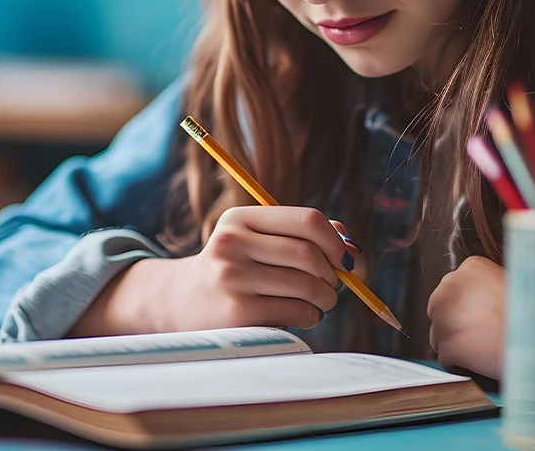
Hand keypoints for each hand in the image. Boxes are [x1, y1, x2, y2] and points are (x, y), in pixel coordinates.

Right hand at [72, 207, 357, 335]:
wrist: (182, 302)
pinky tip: (298, 314)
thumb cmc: (235, 268)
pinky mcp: (237, 312)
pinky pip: (298, 313)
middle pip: (310, 255)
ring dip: (325, 298)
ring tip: (318, 301)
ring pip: (308, 286)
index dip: (335, 241)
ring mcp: (232, 278)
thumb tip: (352, 246)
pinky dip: (310, 316)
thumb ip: (303, 236)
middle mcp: (232, 243)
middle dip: (333, 275)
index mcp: (240, 218)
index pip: (307, 220)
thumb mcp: (258, 241)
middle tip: (332, 285)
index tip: (343, 258)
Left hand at [427, 256, 504, 379]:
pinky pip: (446, 358)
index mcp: (470, 267)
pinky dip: (460, 365)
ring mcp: (445, 316)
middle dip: (456, 324)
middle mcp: (451, 286)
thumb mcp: (515, 283)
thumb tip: (479, 302)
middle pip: (440, 310)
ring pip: (438, 335)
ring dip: (456, 344)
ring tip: (484, 350)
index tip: (481, 316)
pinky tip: (480, 363)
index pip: (452, 289)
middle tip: (481, 336)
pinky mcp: (447, 344)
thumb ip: (488, 288)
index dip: (466, 307)